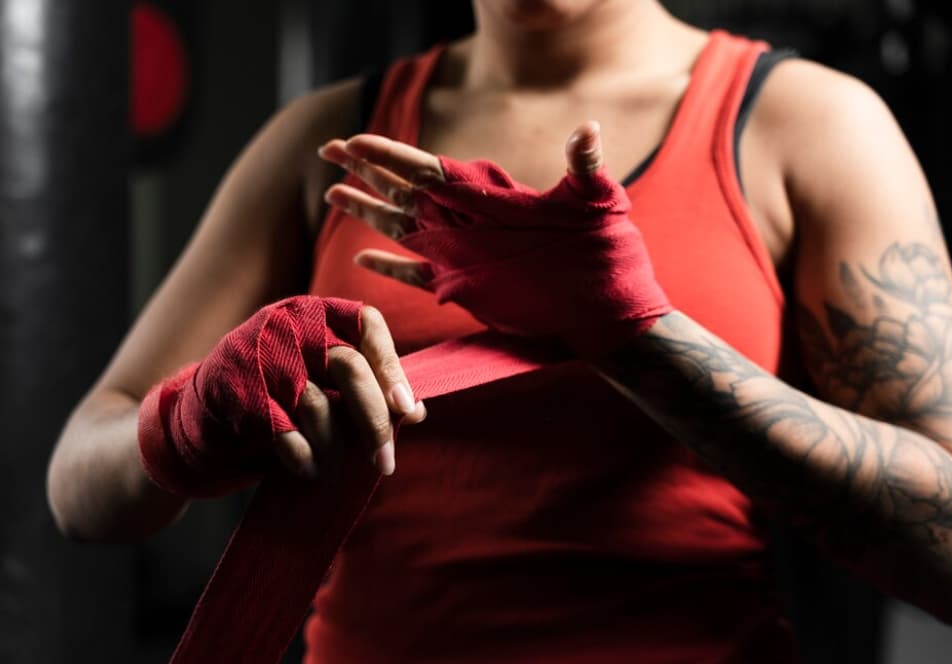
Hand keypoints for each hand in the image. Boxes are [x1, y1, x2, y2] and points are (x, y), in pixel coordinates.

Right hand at [137, 296, 425, 497]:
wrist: (200, 419)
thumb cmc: (278, 401)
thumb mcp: (324, 384)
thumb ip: (368, 389)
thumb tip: (416, 411)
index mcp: (317, 312)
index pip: (369, 325)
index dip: (393, 366)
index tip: (408, 410)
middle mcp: (289, 323)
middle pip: (349, 367)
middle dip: (373, 421)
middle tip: (387, 462)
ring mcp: (258, 353)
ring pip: (317, 403)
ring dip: (333, 446)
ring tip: (334, 467)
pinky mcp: (234, 389)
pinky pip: (283, 429)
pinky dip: (301, 455)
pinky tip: (307, 468)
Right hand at [318, 122, 670, 355]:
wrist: (604, 303)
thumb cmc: (601, 252)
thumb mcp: (594, 200)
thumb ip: (584, 163)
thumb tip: (588, 130)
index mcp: (483, 196)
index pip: (424, 168)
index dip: (387, 154)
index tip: (353, 140)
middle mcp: (463, 222)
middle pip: (401, 190)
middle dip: (364, 170)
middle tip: (328, 150)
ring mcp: (459, 254)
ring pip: (398, 227)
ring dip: (366, 210)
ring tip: (332, 194)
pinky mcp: (461, 287)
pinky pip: (413, 275)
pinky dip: (387, 267)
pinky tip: (361, 258)